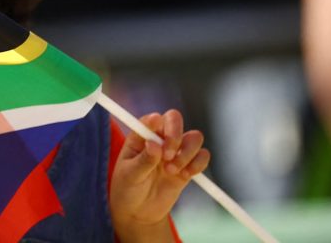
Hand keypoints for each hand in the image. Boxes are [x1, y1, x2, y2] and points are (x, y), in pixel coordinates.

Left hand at [110, 110, 207, 234]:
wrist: (139, 212)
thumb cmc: (128, 189)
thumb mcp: (130, 175)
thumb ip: (143, 160)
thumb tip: (153, 144)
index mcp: (141, 137)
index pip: (153, 119)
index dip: (158, 123)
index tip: (156, 138)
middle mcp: (160, 139)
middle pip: (175, 120)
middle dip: (175, 135)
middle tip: (167, 156)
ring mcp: (175, 152)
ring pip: (194, 137)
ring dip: (187, 152)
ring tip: (172, 171)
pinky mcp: (188, 166)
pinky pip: (203, 156)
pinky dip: (199, 164)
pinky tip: (185, 175)